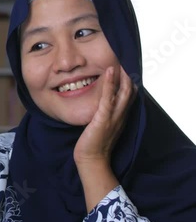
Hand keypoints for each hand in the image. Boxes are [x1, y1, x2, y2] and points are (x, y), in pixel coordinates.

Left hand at [73, 66, 136, 211]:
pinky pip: (108, 97)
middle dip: (127, 77)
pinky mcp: (103, 118)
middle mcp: (120, 116)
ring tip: (118, 62)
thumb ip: (103, 115)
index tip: (123, 70)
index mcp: (120, 118)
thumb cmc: (93, 144)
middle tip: (123, 61)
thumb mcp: (101, 126)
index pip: (129, 97)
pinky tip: (109, 72)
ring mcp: (113, 117)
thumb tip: (99, 106)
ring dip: (121, 76)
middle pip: (130, 92)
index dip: (128, 83)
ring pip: (123, 93)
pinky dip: (110, 84)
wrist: (91, 160)